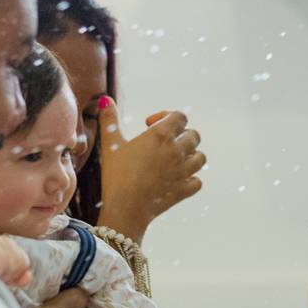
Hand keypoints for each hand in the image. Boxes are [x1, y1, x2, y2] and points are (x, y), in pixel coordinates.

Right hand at [97, 99, 205, 243]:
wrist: (125, 208)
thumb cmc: (117, 175)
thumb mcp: (110, 145)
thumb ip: (109, 120)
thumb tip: (106, 100)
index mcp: (161, 136)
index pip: (180, 117)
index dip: (167, 116)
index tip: (150, 124)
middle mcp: (177, 151)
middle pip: (194, 135)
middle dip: (181, 134)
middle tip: (163, 142)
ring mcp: (184, 172)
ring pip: (200, 157)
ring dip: (190, 155)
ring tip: (174, 158)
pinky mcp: (184, 190)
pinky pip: (197, 181)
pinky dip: (191, 179)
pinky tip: (178, 179)